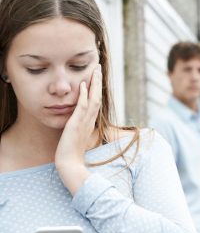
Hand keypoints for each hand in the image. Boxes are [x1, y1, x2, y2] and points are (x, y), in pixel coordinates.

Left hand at [55, 65, 101, 193]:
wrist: (70, 164)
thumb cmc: (72, 153)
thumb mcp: (77, 138)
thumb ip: (80, 129)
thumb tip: (80, 124)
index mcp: (89, 123)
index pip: (95, 103)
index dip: (96, 90)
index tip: (96, 78)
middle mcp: (89, 121)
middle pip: (97, 98)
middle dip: (97, 82)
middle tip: (98, 68)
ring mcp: (84, 122)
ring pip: (92, 99)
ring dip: (94, 84)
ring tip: (94, 71)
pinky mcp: (76, 124)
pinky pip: (81, 107)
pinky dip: (83, 95)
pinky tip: (82, 84)